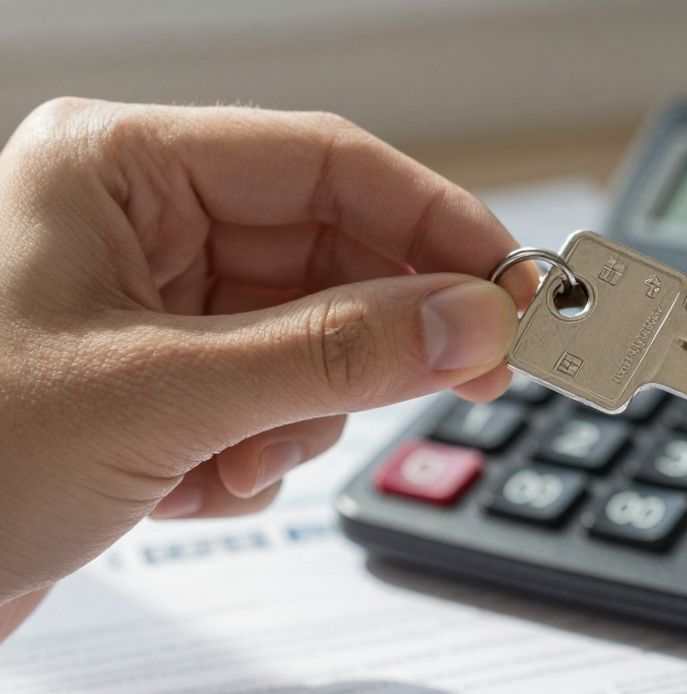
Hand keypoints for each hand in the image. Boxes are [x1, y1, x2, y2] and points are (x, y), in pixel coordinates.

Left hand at [0, 100, 538, 636]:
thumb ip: (336, 355)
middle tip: (458, 380)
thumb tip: (470, 322)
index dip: (437, 223)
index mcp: (122, 168)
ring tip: (233, 460)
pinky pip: (273, 396)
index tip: (513, 288)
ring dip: (301, 413)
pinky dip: (261, 450)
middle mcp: (142, 225)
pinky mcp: (160, 382)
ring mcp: (152, 307)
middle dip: (372, 337)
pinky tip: (193, 485)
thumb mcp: (163, 399)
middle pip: (330, 254)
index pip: (328, 164)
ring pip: (312, 336)